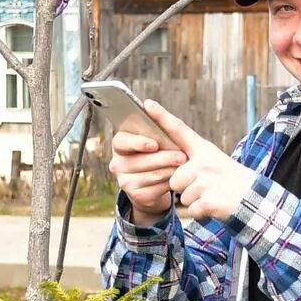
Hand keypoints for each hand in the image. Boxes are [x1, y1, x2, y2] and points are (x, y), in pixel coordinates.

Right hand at [108, 110, 185, 224]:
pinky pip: (156, 189)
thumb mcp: (159, 138)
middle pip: (141, 161)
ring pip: (151, 175)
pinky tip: (177, 179)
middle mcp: (117, 163)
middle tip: (182, 157)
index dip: (137, 143)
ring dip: (171, 170)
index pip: (121, 141)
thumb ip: (156, 121)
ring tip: (184, 166)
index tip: (154, 144)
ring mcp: (125, 181)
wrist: (159, 183)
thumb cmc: (160, 153)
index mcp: (120, 145)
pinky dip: (170, 183)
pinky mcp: (136, 196)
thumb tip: (149, 103)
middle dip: (164, 158)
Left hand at [141, 104, 253, 221]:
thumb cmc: (227, 178)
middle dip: (185, 187)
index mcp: (203, 149)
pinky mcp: (209, 201)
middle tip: (206, 185)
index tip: (147, 103)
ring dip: (194, 200)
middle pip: (174, 179)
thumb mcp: (212, 160)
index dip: (162, 116)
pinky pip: (191, 210)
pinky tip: (214, 204)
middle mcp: (203, 162)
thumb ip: (191, 158)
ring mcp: (206, 182)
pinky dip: (201, 211)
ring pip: (182, 196)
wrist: (252, 197)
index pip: (179, 130)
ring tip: (211, 193)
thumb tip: (167, 162)